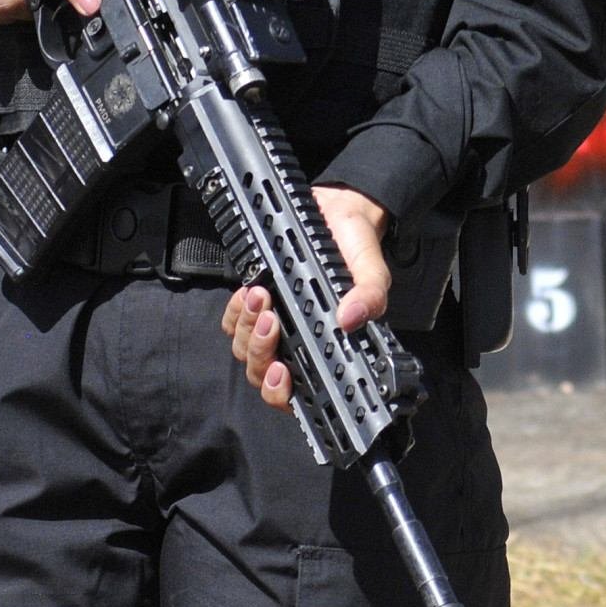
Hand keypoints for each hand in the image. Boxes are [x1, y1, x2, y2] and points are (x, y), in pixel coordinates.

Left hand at [221, 186, 392, 410]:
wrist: (339, 213)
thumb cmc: (357, 250)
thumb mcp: (372, 271)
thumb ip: (370, 295)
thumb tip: (351, 318)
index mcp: (324, 348)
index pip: (297, 393)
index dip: (281, 393)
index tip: (282, 372)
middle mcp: (296, 344)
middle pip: (261, 373)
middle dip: (260, 352)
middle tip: (271, 321)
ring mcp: (273, 326)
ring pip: (244, 349)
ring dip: (248, 328)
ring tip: (261, 297)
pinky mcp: (255, 303)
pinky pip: (233, 321)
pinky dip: (235, 311)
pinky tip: (249, 292)